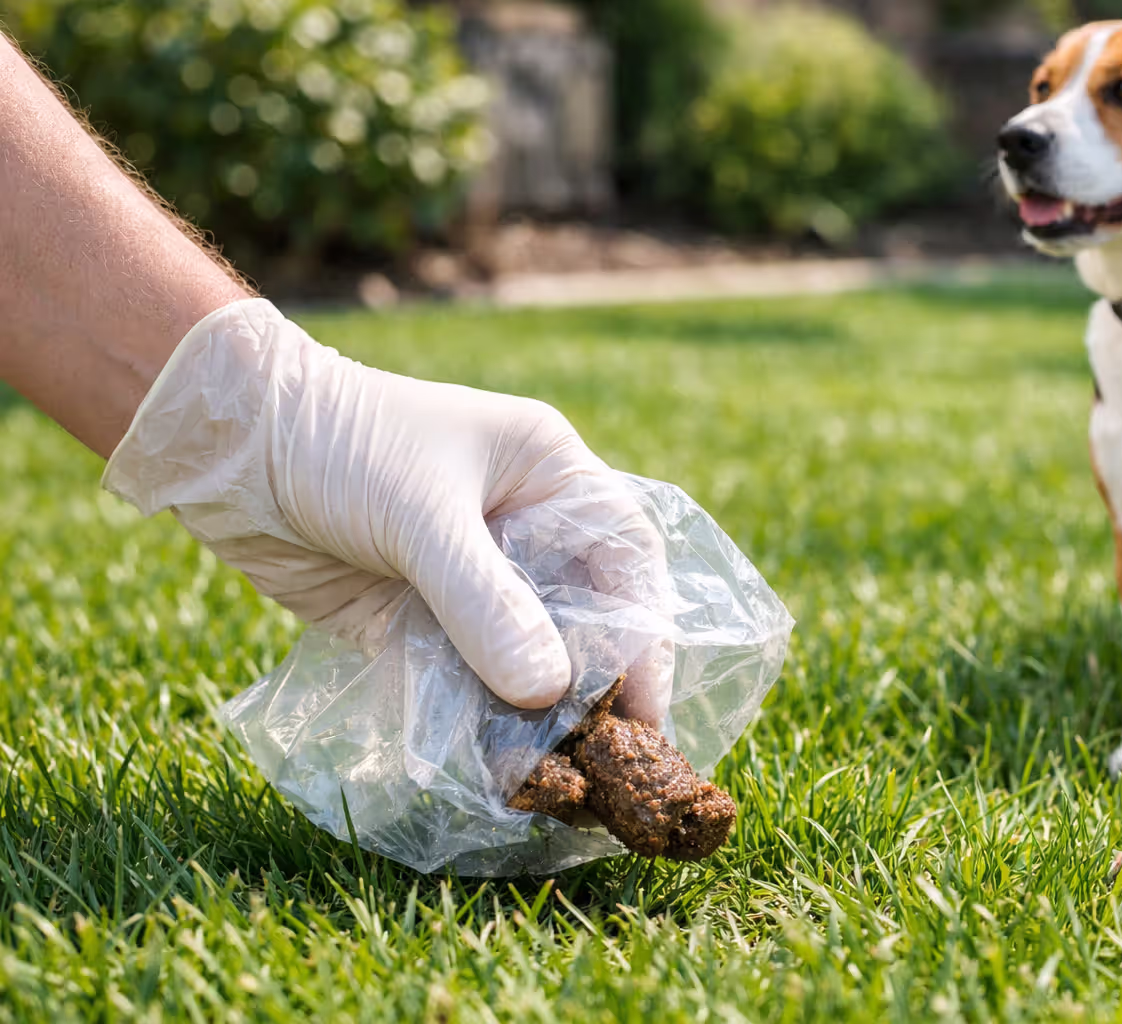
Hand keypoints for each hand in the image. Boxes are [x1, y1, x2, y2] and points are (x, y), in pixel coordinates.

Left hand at [103, 299, 672, 723]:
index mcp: (549, 474)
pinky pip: (468, 678)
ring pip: (528, 656)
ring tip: (558, 780)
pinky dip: (481, 720)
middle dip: (596, 684)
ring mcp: (472, 579)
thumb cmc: (341, 444)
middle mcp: (524, 528)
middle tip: (610, 761)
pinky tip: (497, 767)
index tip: (646, 705)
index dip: (643, 629)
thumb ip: (486, 603)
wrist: (228, 446)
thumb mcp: (421, 515)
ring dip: (538, 713)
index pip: (624, 554)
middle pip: (585, 615)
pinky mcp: (421, 620)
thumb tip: (547, 691)